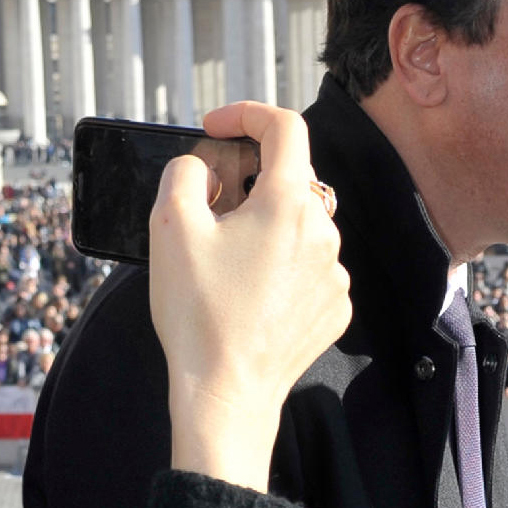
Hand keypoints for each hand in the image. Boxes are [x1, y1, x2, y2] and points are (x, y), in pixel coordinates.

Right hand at [150, 102, 351, 490]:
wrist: (227, 392)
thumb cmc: (198, 312)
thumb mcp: (171, 226)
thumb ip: (186, 173)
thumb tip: (205, 166)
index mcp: (289, 203)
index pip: (285, 126)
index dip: (247, 115)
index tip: (217, 128)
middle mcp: (325, 232)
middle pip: (291, 179)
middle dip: (249, 180)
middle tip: (209, 205)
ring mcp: (336, 271)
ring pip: (301, 225)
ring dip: (265, 225)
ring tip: (225, 260)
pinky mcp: (336, 305)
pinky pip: (310, 266)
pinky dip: (281, 264)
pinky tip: (249, 292)